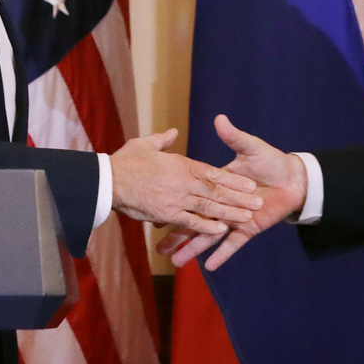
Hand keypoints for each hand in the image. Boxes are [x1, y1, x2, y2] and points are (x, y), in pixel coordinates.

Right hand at [109, 129, 261, 233]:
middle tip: (260, 202)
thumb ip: (163, 140)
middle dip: (239, 197)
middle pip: (217, 191)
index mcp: (181, 165)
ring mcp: (175, 200)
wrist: (103, 179)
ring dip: (229, 213)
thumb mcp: (145, 144)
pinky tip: (222, 231)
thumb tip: (173, 133)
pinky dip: (206, 227)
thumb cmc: (124, 160)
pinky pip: (190, 222)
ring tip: (248, 217)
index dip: (233, 179)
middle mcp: (182, 183)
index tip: (250, 183)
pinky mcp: (165, 215)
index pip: (213, 173)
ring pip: (209, 208)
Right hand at [165, 115, 309, 270]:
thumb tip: (219, 118)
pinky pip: (233, 244)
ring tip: (175, 261)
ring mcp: (233, 218)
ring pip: (209, 235)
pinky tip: (209, 267)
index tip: (156, 212)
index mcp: (216, 184)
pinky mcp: (248, 229)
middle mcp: (221, 204)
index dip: (175, 202)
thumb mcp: (250, 147)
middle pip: (195, 220)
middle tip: (157, 246)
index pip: (192, 195)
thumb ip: (234, 137)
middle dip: (177, 234)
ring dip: (193, 248)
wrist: (295, 179)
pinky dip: (223, 254)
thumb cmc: (271, 160)